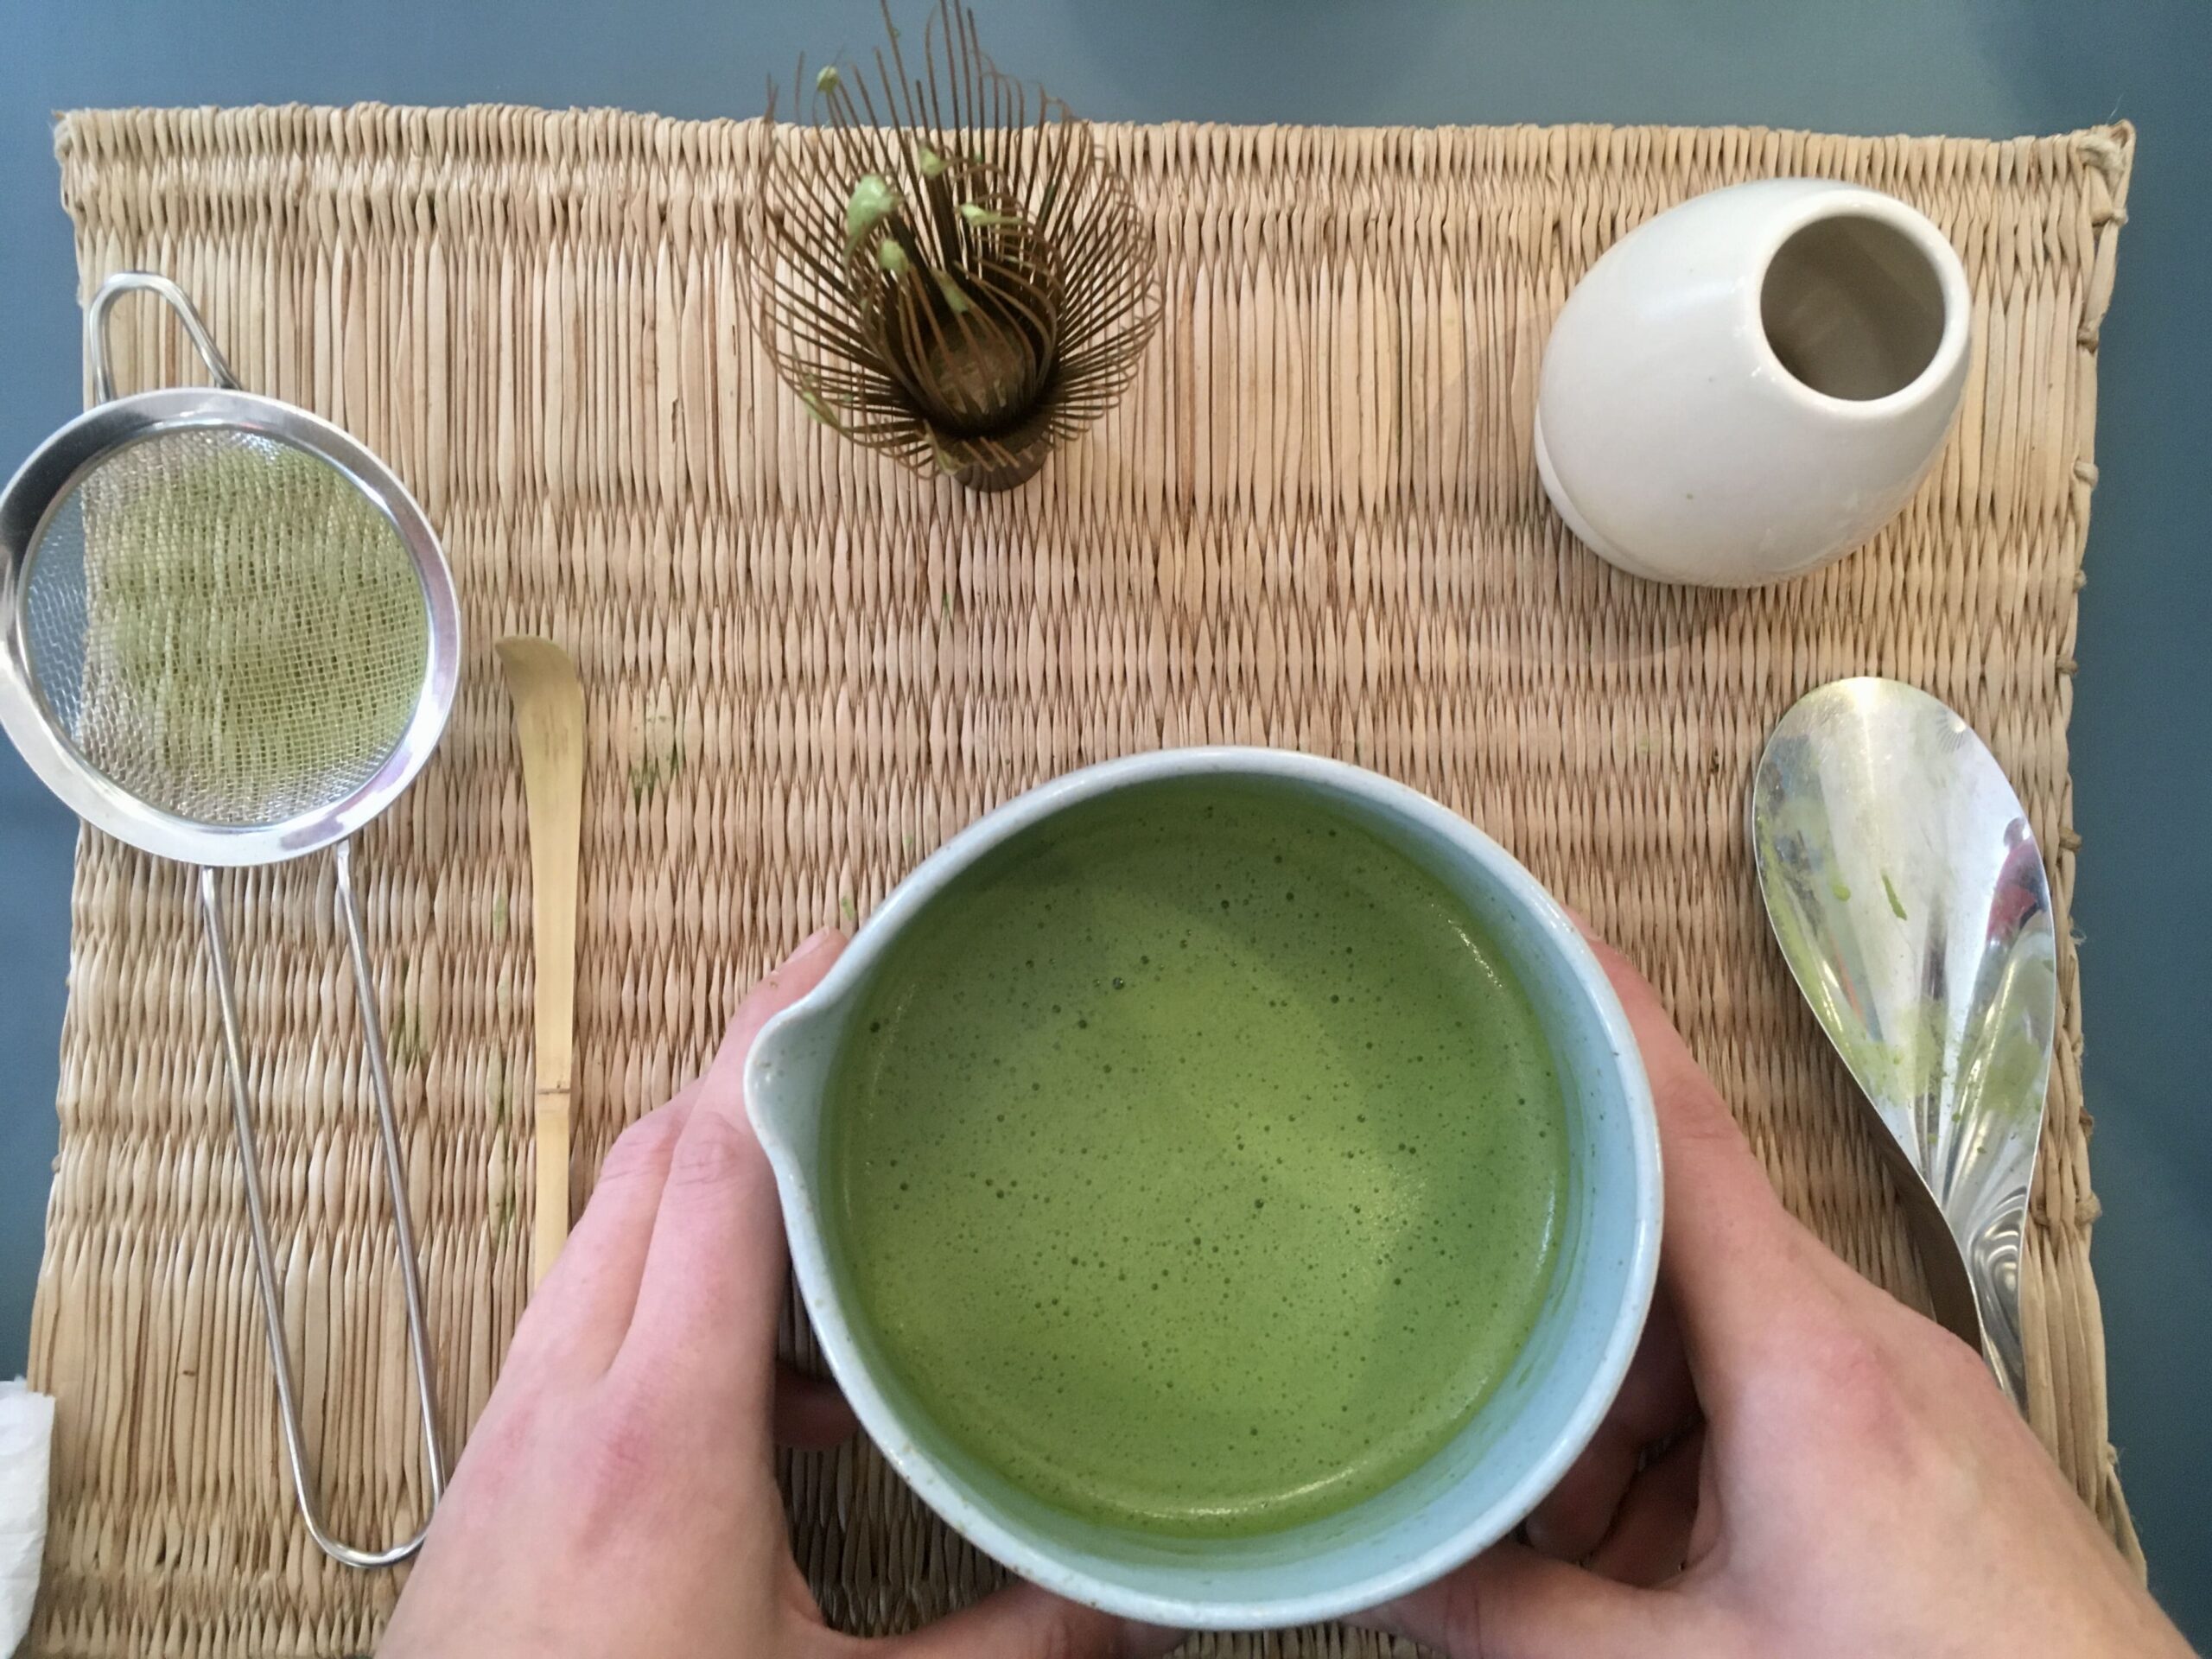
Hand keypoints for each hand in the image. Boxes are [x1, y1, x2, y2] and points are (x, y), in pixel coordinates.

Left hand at [382, 929, 1173, 1658]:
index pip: (712, 1171)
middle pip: (646, 1161)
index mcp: (660, 1433)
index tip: (836, 957)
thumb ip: (997, 1652)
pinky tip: (763, 1365)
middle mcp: (566, 1398)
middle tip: (840, 1006)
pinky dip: (665, 1272)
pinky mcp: (494, 1471)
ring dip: (698, 1166)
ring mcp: (511, 1428)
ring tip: (817, 1165)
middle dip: (738, 1065)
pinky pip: (582, 1308)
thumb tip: (1119, 1600)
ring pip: (602, 1227)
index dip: (771, 1047)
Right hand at [1358, 929, 2190, 1658]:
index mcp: (1803, 1358)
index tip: (1526, 929)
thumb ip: (1517, 1621)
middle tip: (1443, 1335)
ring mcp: (1888, 1383)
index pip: (1683, 1133)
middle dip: (1551, 1302)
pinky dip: (1671, 1449)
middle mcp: (1854, 1337)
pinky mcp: (1905, 1435)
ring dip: (1611, 1406)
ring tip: (1542, 1503)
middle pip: (1666, 1249)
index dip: (1601, 1019)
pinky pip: (1751, 1393)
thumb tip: (1381, 1567)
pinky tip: (1633, 1546)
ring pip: (1700, 1334)